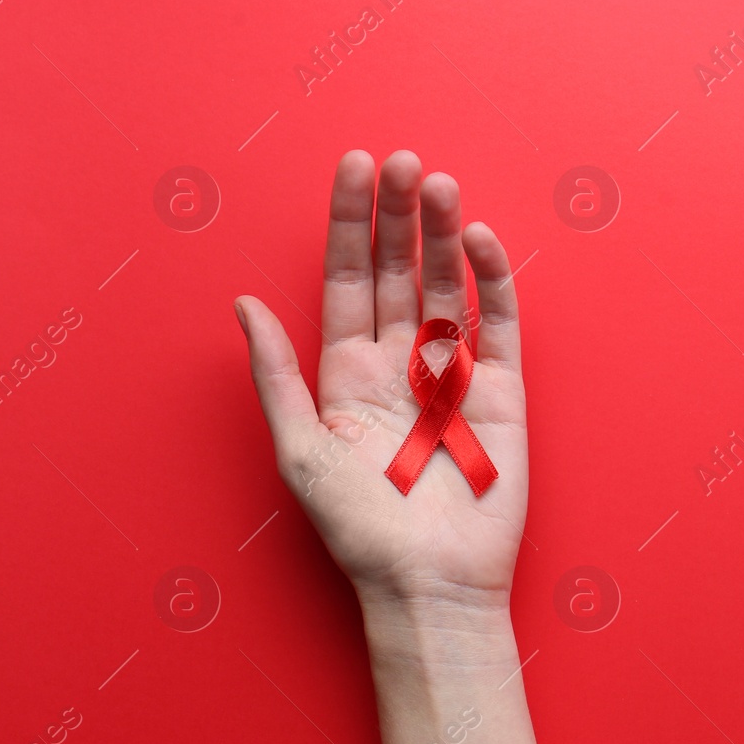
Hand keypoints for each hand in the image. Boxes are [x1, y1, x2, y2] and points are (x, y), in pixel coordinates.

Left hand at [234, 150, 526, 610]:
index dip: (351, 222)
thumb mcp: (299, 450)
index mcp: (347, 373)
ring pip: (449, 286)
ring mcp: (455, 375)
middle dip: (401, 214)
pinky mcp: (503, 392)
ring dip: (444, 233)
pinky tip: (480, 240)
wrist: (431, 582)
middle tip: (405, 161)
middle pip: (400, 271)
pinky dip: (493, 281)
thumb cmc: (360, 529)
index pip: (349, 279)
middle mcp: (401, 364)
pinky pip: (499, 325)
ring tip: (441, 184)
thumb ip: (275, 373)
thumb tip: (240, 303)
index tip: (354, 166)